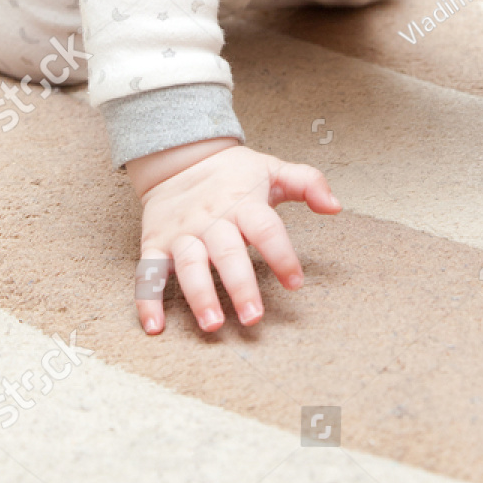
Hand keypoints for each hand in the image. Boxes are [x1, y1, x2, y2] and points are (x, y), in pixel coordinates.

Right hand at [128, 144, 340, 333]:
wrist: (179, 156)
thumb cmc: (233, 173)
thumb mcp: (272, 169)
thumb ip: (307, 183)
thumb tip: (335, 206)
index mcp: (243, 203)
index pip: (266, 229)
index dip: (282, 254)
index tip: (295, 282)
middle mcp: (211, 220)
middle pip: (226, 252)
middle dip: (240, 285)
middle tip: (254, 318)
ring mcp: (181, 233)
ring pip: (189, 264)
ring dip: (199, 295)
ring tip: (213, 324)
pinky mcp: (155, 243)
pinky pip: (148, 272)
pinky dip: (147, 299)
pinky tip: (154, 326)